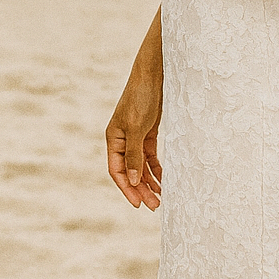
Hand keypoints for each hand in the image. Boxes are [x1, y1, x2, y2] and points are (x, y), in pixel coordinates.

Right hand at [107, 11, 162, 209]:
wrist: (155, 73)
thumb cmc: (141, 97)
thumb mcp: (136, 127)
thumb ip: (134, 154)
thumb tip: (133, 181)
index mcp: (114, 138)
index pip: (117, 171)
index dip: (126, 189)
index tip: (138, 205)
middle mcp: (123, 139)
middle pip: (130, 171)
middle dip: (141, 189)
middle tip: (156, 205)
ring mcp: (136, 136)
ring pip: (141, 166)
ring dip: (150, 181)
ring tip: (162, 197)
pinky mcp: (148, 132)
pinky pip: (150, 157)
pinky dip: (157, 169)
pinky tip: (165, 180)